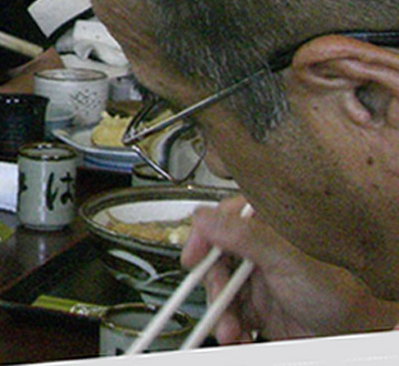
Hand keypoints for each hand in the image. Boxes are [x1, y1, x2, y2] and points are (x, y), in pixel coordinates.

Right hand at [182, 195, 398, 341]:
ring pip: (220, 294)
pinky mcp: (256, 311)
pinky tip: (238, 337)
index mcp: (265, 230)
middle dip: (215, 289)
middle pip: (215, 263)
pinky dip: (230, 330)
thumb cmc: (341, 291)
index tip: (193, 257)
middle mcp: (257, 254)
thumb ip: (246, 237)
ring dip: (221, 315)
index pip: (221, 223)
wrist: (360, 332)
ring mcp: (255, 283)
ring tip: (232, 332)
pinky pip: (230, 318)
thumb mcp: (288, 259)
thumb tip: (206, 216)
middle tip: (221, 306)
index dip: (203, 238)